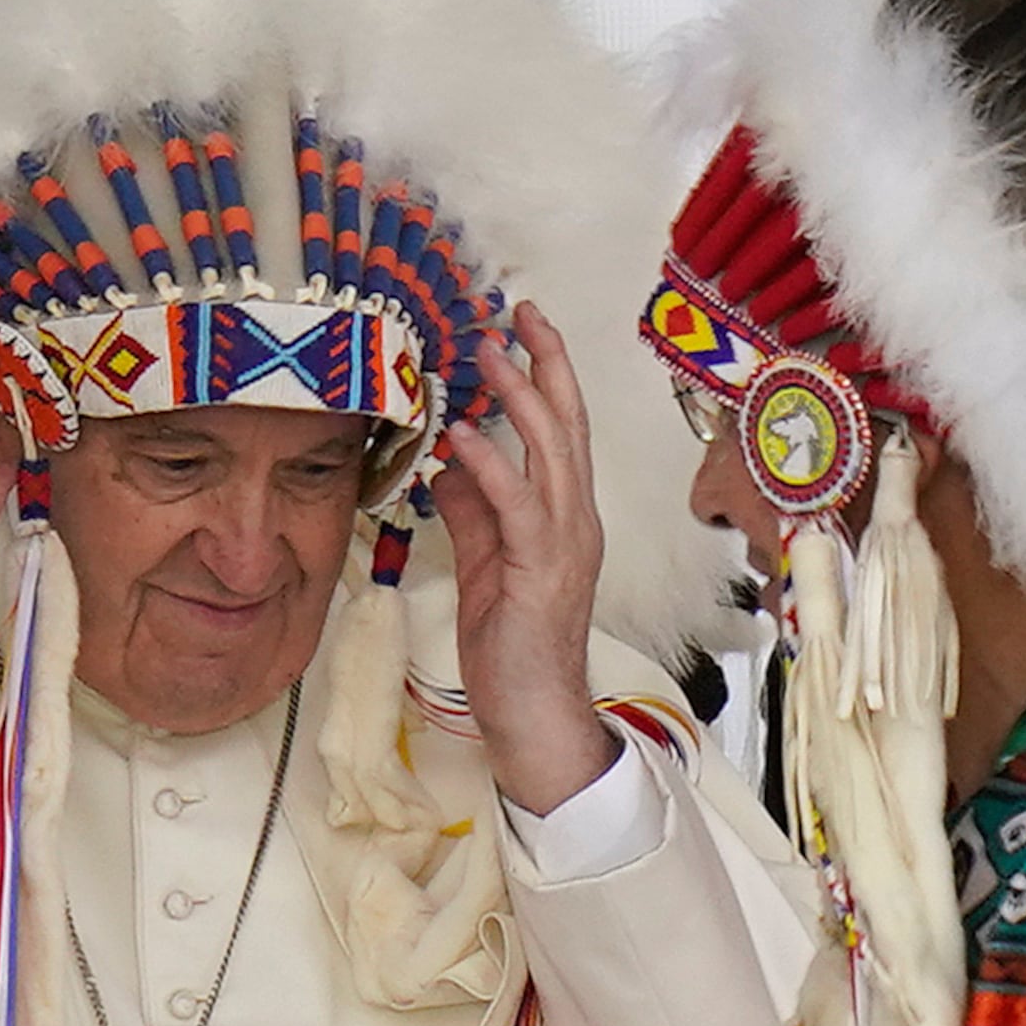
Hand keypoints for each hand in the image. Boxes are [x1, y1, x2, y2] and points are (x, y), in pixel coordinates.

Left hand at [427, 303, 615, 814]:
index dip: (545, 377)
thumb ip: (473, 512)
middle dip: (546, 363)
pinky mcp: (541, 572)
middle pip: (568, 425)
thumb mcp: (485, 563)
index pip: (560, 432)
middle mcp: (576, 521)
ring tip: (491, 353)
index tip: (522, 329)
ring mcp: (565, 545)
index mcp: (564, 517)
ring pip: (552, 454)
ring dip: (520, 399)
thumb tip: (448, 464)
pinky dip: (492, 466)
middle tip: (518, 311)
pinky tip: (465, 436)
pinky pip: (517, 507)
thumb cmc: (512, 647)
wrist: (534, 714)